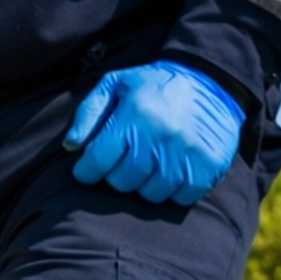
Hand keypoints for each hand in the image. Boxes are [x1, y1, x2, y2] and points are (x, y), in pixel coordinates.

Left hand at [64, 62, 244, 206]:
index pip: (97, 162)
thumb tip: (71, 146)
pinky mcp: (209, 167)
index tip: (88, 169)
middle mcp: (161, 137)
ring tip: (150, 163)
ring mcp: (188, 154)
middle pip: (122, 182)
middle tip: (125, 160)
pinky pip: (181, 198)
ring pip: (151, 194)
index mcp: (135, 115)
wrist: (210, 81)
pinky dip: (173, 190)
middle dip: (117, 175)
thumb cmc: (154, 85)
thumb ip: (89, 113)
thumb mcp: (115, 84)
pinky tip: (172, 170)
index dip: (87, 170)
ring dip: (146, 183)